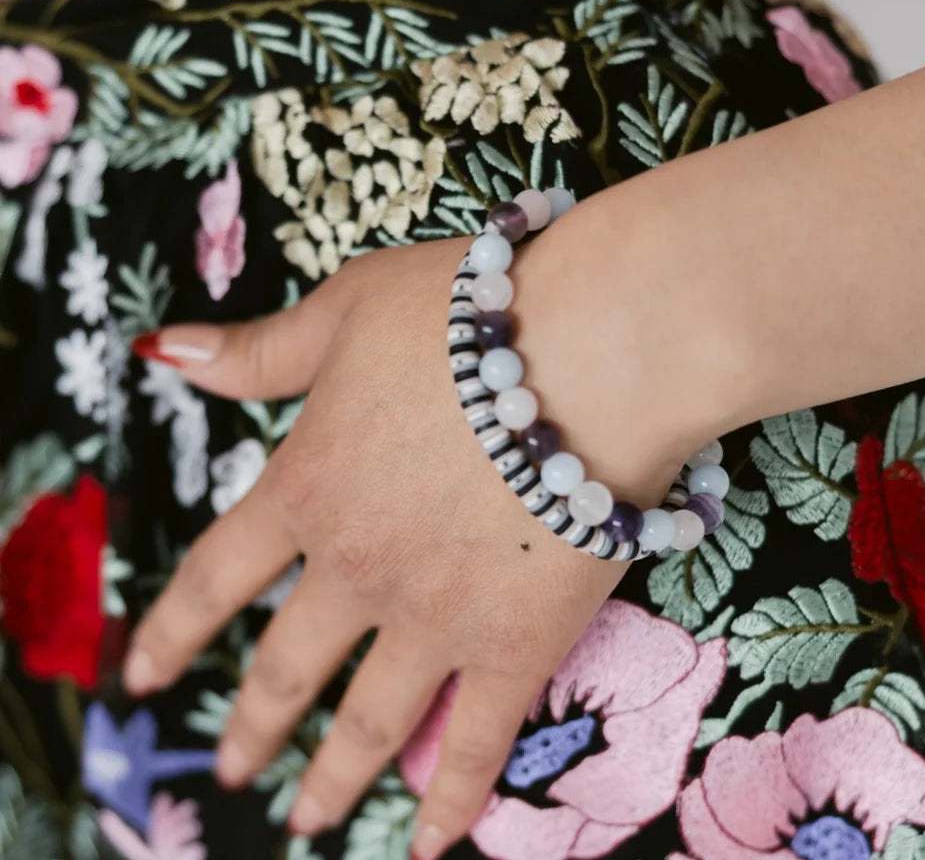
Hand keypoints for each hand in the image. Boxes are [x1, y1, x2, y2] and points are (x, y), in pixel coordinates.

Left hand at [122, 233, 685, 857]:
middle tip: (234, 769)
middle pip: (285, 665)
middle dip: (253, 722)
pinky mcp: (516, 646)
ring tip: (308, 820)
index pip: (218, 576)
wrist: (588, 348)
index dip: (174, 629)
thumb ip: (262, 351)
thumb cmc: (465, 313)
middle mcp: (356, 567)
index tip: (144, 674)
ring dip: (332, 779)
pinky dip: (450, 799)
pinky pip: (476, 743)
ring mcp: (433, 618)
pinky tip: (430, 841)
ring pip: (367, 721)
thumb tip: (169, 353)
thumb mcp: (347, 310)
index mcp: (307, 487)